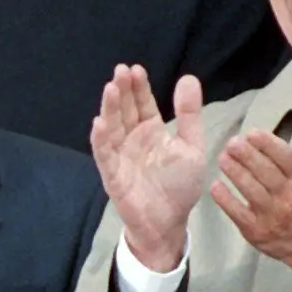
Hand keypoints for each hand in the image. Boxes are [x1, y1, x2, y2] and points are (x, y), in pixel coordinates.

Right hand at [90, 67, 205, 271]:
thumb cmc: (179, 185)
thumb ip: (189, 115)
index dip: (138, 87)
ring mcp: (120, 155)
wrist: (169, 222)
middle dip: (122, 90)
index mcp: (151, 131)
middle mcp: (132, 139)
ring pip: (112, 127)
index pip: (142, 103)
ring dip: (109, 108)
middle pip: (124, 110)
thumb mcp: (192, 146)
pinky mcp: (112, 174)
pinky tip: (99, 122)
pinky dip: (100, 138)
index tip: (136, 69)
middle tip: (121, 71)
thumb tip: (189, 78)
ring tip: (110, 88)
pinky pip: (104, 154)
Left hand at [210, 104, 291, 288]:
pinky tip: (215, 185)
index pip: (286, 158)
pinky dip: (225, 200)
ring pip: (250, 190)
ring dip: (234, 173)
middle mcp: (289, 196)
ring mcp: (272, 215)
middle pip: (265, 173)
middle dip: (246, 156)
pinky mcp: (256, 231)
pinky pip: (238, 213)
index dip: (268, 145)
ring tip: (222, 157)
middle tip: (231, 142)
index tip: (251, 132)